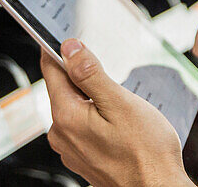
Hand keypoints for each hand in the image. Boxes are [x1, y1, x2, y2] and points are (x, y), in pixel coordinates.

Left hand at [40, 39, 194, 186]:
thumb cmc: (146, 153)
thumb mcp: (120, 102)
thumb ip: (90, 73)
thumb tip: (69, 48)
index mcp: (66, 116)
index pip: (51, 69)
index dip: (61, 49)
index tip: (72, 38)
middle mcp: (62, 134)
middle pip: (63, 87)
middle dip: (82, 76)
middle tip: (110, 76)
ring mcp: (71, 149)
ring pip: (74, 107)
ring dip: (92, 99)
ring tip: (119, 105)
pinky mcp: (83, 157)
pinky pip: (82, 126)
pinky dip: (96, 117)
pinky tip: (118, 124)